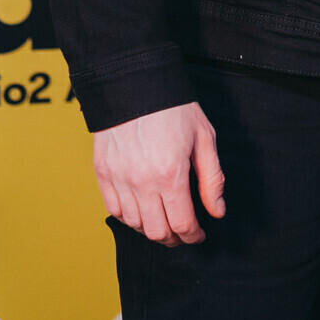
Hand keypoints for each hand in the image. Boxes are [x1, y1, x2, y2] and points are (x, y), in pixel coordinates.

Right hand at [93, 101, 225, 246]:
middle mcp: (142, 182)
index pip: (182, 224)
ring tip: (163, 221)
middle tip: (183, 233)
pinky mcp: (103, 172)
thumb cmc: (173, 106)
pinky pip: (114, 209)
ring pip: (134, 224)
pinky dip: (128, 217)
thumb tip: (217, 211)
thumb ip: (212, 179)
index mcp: (171, 175)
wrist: (134, 81)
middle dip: (174, 239)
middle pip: (157, 232)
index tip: (199, 234)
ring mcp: (119, 178)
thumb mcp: (204, 138)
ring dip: (151, 229)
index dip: (193, 236)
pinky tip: (141, 210)